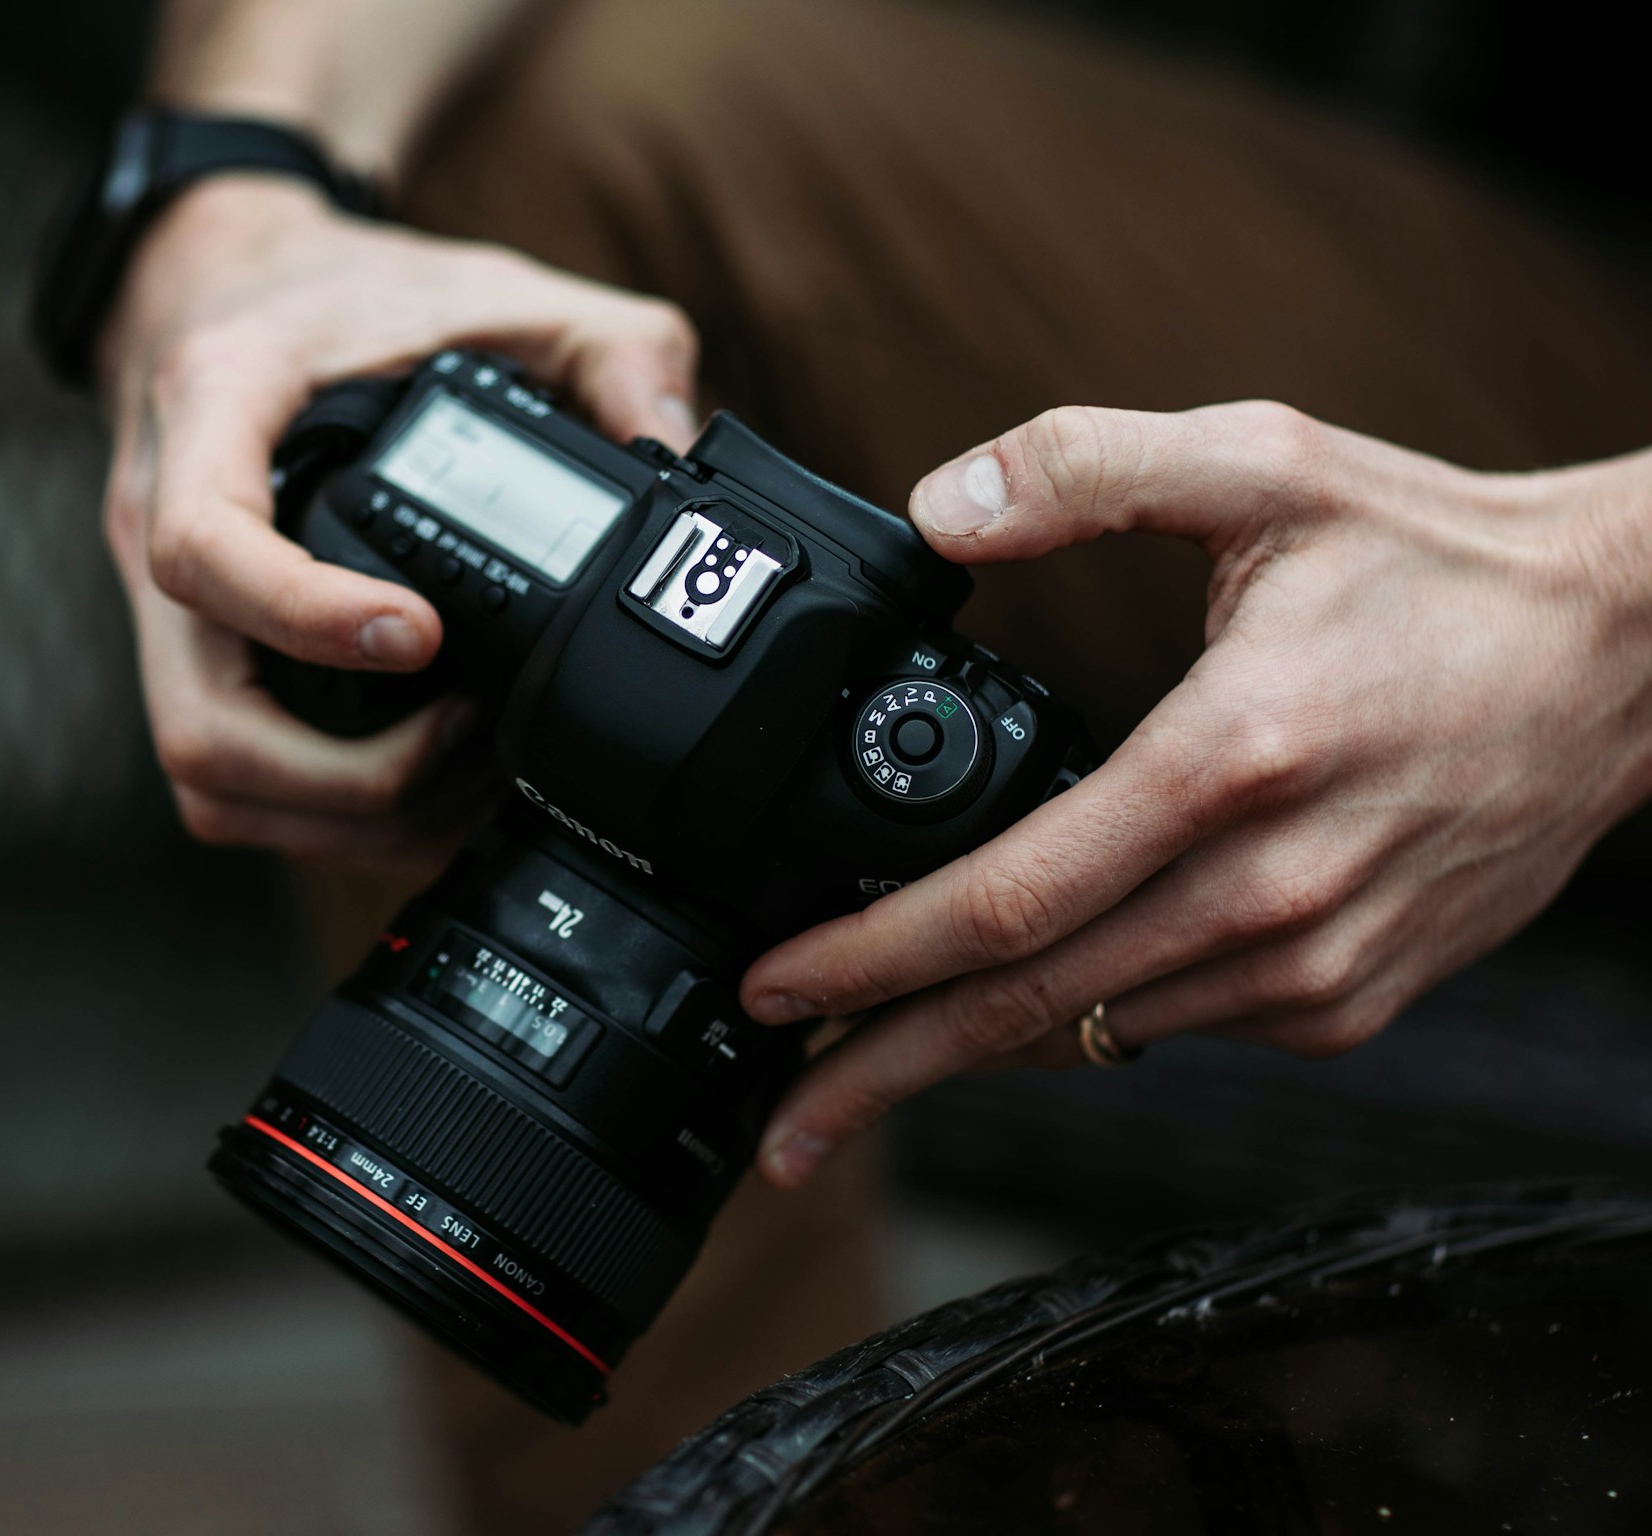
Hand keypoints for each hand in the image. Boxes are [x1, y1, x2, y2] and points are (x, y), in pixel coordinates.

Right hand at [100, 177, 699, 862]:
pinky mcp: (194, 656)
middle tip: (466, 740)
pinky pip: (234, 782)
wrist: (234, 280)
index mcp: (212, 410)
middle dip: (345, 777)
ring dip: (341, 813)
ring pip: (210, 778)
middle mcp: (155, 521)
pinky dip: (328, 813)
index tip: (421, 636)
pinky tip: (424, 782)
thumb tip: (684, 453)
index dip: (303, 617)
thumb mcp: (492, 283)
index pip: (201, 545)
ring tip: (458, 773)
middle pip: (197, 723)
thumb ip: (610, 345)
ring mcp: (165, 608)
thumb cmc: (359, 293)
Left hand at [743, 402, 1651, 1185]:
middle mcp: (1271, 890)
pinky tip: (1042, 991)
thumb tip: (934, 508)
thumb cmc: (1441, 561)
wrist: (1625, 657)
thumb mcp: (1261, 462)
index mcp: (1228, 761)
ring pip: (1100, 1032)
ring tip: (874, 1058)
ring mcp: (1318, 962)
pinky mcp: (1352, 997)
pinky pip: (1181, 1027)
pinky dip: (1095, 1013)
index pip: (1005, 902)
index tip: (771, 992)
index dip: (868, 961)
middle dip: (882, 1073)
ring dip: (978, 1049)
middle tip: (783, 1130)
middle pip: (1027, 1013)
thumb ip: (1084, 469)